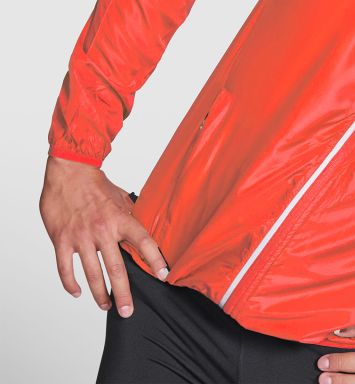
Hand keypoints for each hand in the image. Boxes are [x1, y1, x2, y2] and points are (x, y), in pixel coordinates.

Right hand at [39, 156, 169, 318]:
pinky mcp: (62, 240)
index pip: (143, 242)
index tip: (164, 275)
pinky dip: (71, 283)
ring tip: (106, 306)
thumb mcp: (121, 198)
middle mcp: (103, 230)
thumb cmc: (97, 185)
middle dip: (123, 293)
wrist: (70, 172)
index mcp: (121, 219)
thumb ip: (130, 217)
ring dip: (99, 294)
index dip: (155, 259)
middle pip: (116, 268)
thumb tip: (144, 231)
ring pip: (92, 273)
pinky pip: (66, 268)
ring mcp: (81, 237)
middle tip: (127, 310)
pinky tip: (77, 292)